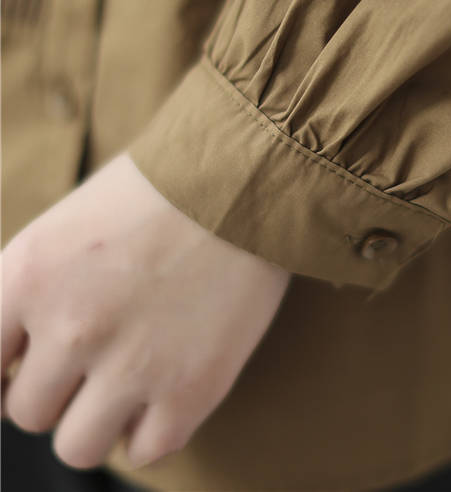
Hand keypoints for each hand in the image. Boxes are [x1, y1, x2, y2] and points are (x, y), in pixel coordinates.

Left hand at [1, 152, 290, 468]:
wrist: (247, 178)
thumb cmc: (162, 191)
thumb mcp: (72, 221)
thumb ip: (33, 289)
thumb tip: (18, 354)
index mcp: (29, 276)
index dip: (4, 375)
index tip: (28, 372)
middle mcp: (71, 328)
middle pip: (28, 411)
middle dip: (60, 389)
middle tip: (101, 357)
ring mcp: (132, 365)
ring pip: (78, 446)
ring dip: (100, 420)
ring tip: (133, 379)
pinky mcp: (192, 389)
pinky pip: (147, 451)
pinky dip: (152, 429)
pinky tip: (169, 390)